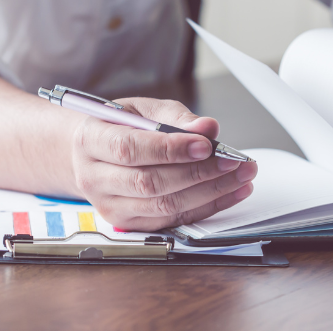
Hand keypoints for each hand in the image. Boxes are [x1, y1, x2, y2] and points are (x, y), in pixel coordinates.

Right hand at [72, 98, 256, 230]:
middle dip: (199, 172)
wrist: (93, 154)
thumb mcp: (143, 109)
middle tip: (234, 160)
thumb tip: (208, 128)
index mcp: (91, 140)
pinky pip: (172, 220)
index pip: (130, 149)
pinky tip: (230, 192)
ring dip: (210, 192)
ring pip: (164, 206)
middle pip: (149, 182)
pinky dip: (206, 207)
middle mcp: (93, 178)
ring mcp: (109, 206)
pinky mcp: (128, 224)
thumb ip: (176, 117)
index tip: (206, 145)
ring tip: (241, 175)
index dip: (170, 149)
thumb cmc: (121, 126)